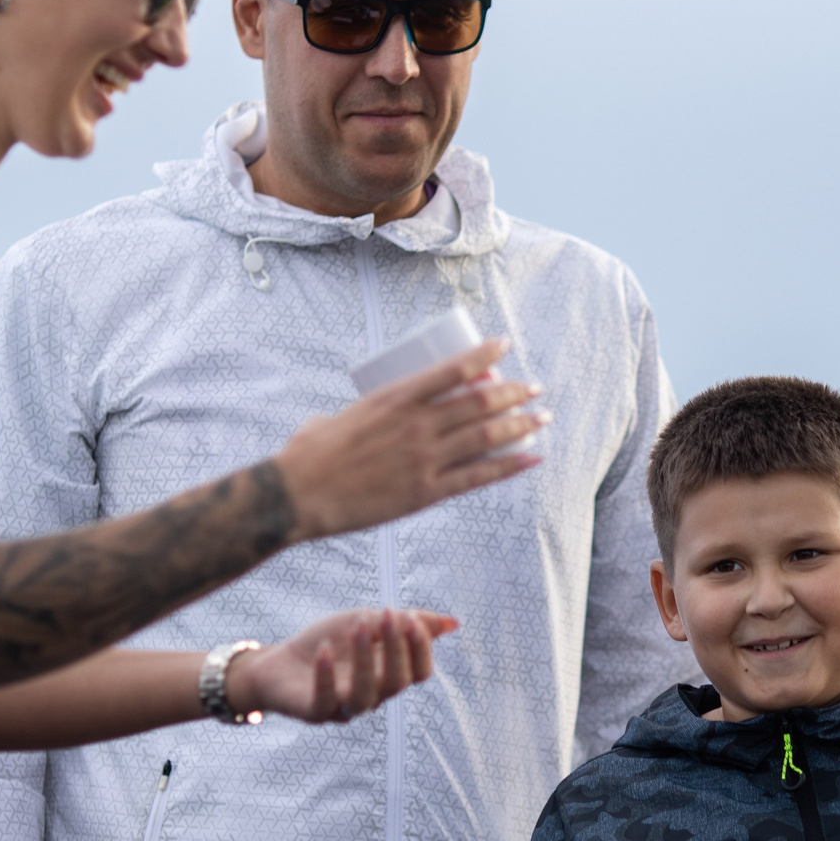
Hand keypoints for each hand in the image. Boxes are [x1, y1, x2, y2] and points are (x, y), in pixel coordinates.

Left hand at [228, 609, 459, 723]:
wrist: (278, 662)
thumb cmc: (328, 643)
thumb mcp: (367, 624)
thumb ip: (405, 623)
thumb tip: (454, 623)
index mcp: (388, 676)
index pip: (419, 674)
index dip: (420, 650)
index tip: (409, 618)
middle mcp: (372, 697)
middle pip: (397, 683)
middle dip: (395, 648)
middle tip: (387, 615)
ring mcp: (343, 708)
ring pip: (366, 696)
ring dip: (365, 660)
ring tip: (358, 626)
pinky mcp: (313, 712)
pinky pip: (325, 703)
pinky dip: (326, 678)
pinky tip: (325, 652)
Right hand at [276, 339, 547, 540]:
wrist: (297, 495)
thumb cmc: (309, 454)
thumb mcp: (337, 416)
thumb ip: (360, 412)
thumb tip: (366, 414)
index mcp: (395, 398)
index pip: (452, 368)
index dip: (484, 354)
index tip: (505, 345)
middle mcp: (416, 425)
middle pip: (479, 402)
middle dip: (514, 391)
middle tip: (534, 387)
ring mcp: (423, 459)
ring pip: (486, 436)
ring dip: (520, 424)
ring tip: (542, 417)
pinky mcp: (425, 492)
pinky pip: (478, 476)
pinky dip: (510, 466)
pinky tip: (531, 457)